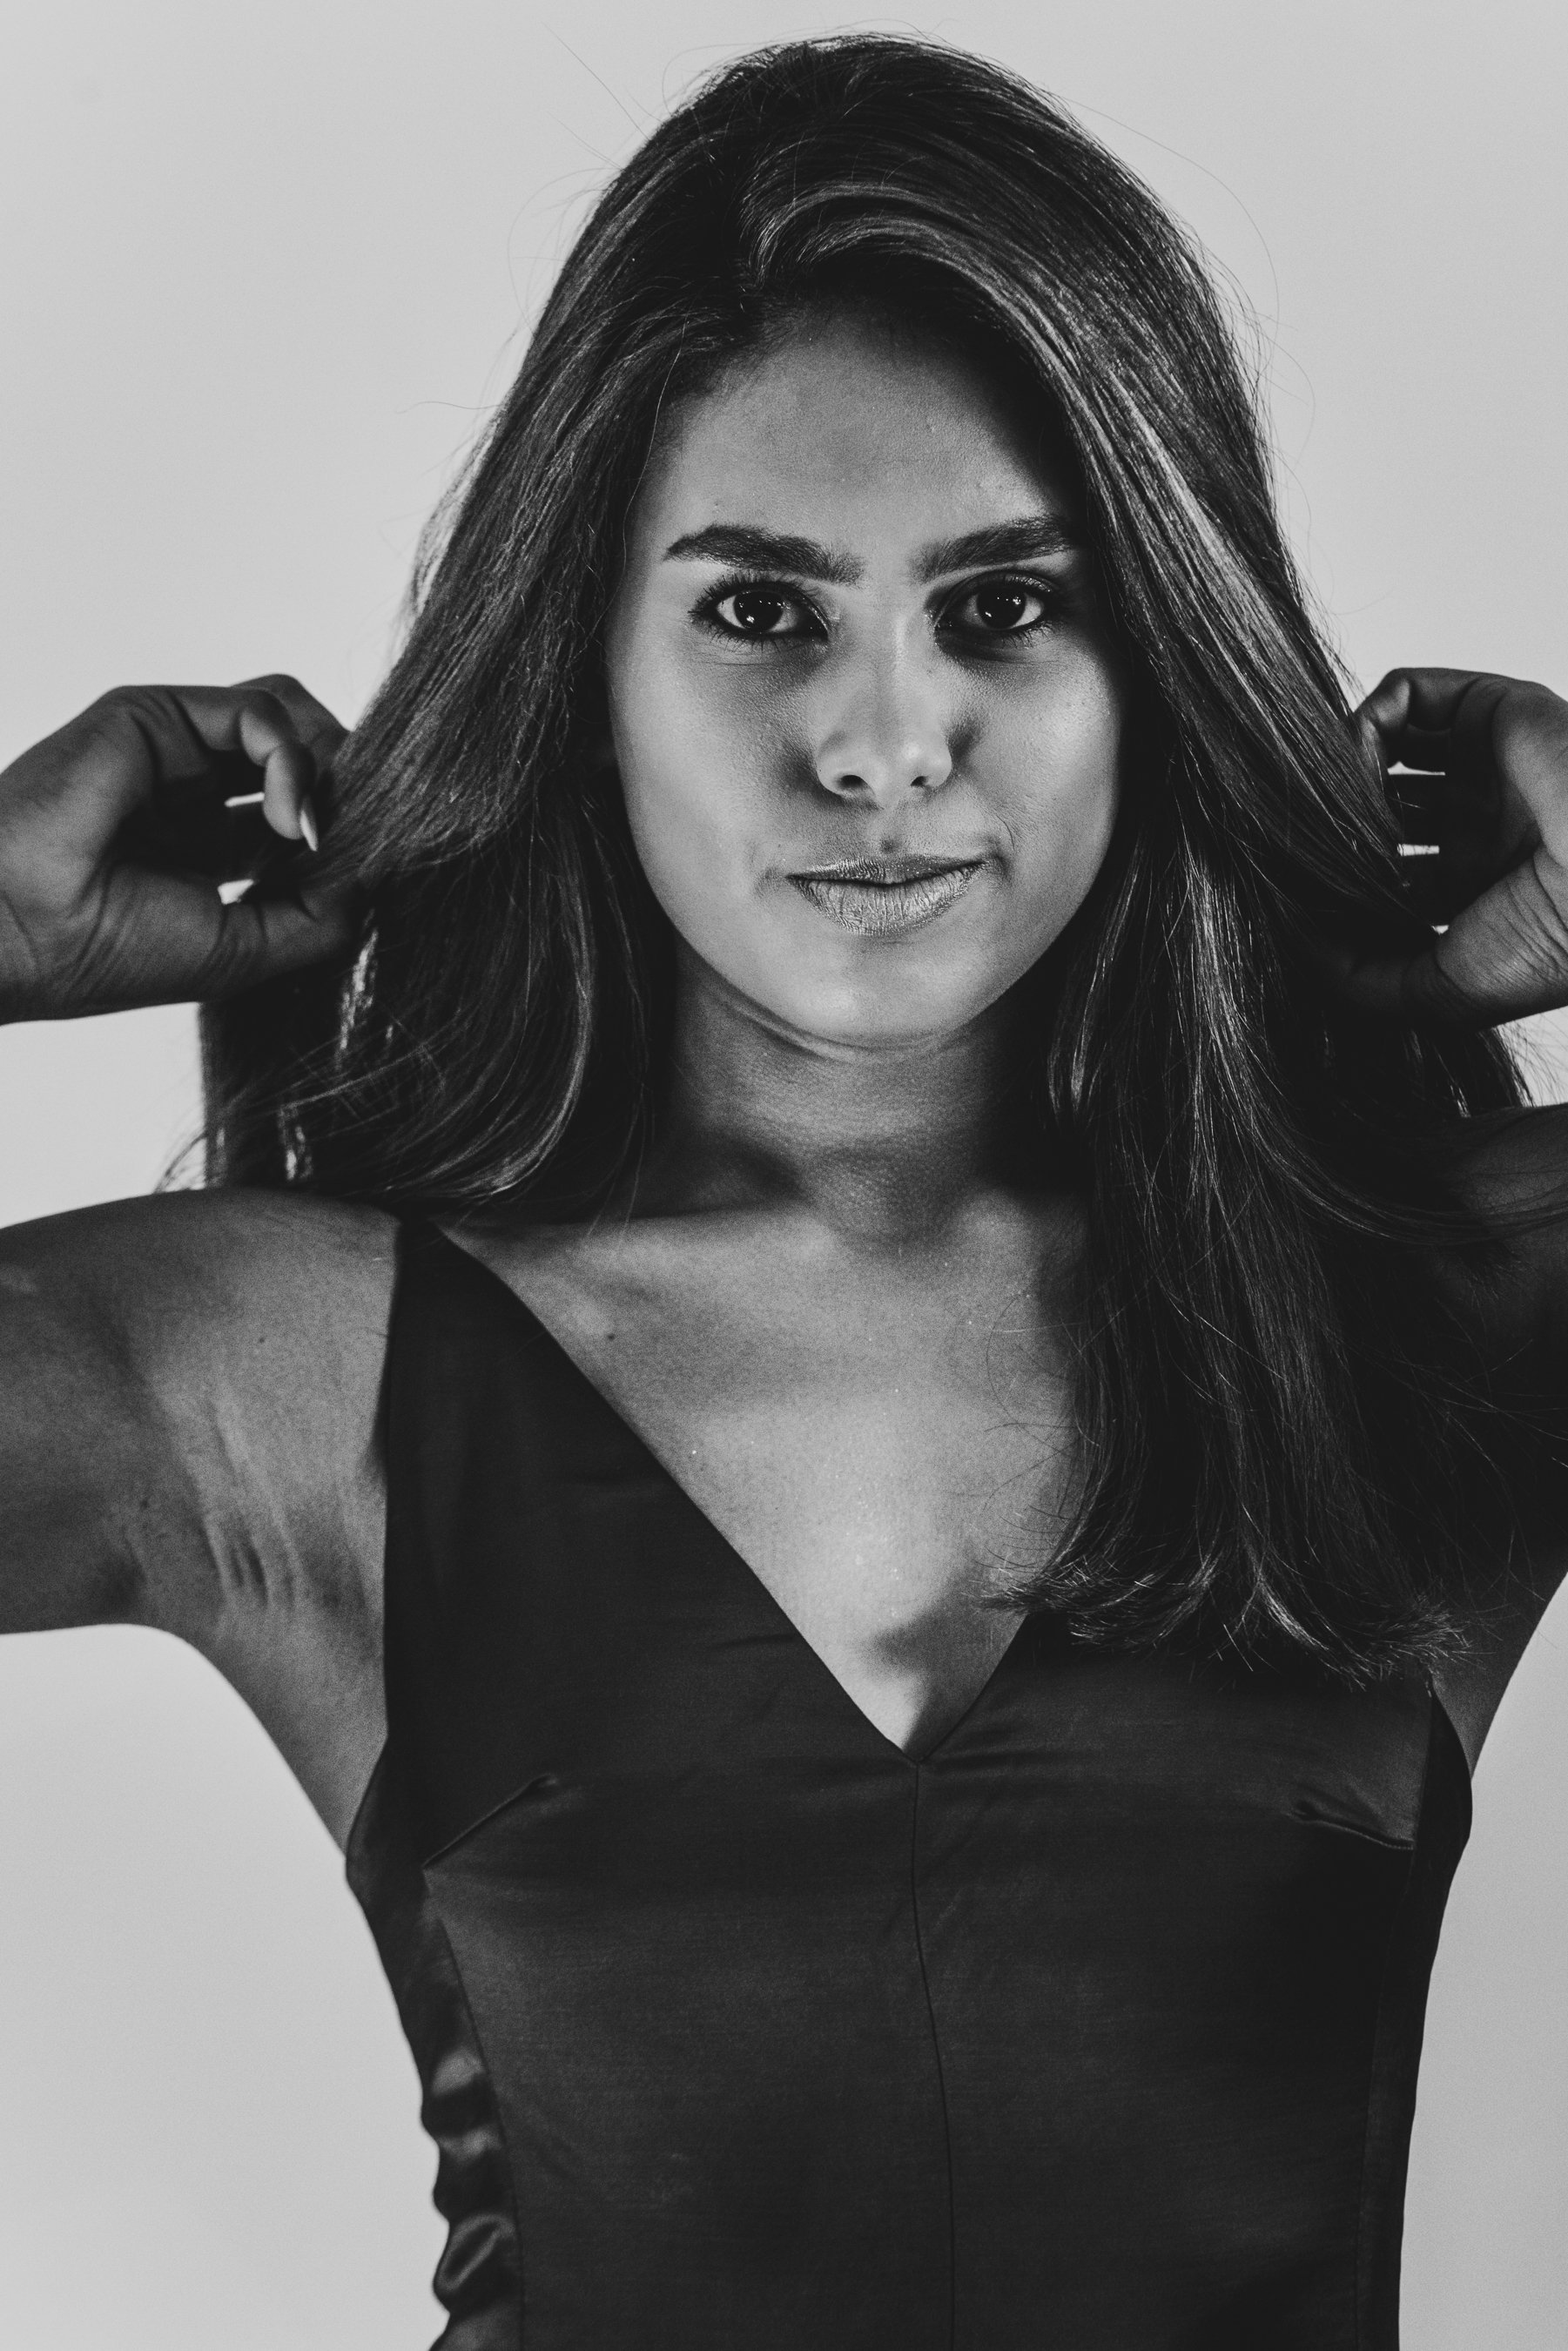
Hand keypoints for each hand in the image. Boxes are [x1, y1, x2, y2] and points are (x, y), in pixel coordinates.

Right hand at [0, 678, 360, 1019]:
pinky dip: (295, 757)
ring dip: (334, 767)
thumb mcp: (247, 950)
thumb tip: (379, 870)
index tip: (379, 869)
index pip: (308, 817)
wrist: (21, 931)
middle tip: (375, 837)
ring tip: (327, 826)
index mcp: (211, 851)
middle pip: (309, 762)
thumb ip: (323, 915)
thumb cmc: (109, 953)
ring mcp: (178, 752)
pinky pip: (261, 710)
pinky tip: (291, 814)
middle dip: (353, 795)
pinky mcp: (160, 715)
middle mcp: (197, 795)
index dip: (351, 834)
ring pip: (293, 720)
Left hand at [1324, 669, 1567, 1024]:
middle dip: (1334, 820)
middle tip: (1300, 837)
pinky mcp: (1490, 711)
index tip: (1295, 887)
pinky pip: (1406, 694)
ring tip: (1324, 799)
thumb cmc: (1552, 945)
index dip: (1335, 875)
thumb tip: (1296, 940)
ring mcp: (1484, 766)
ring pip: (1384, 746)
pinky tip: (1355, 758)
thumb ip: (1362, 981)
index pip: (1380, 868)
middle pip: (1375, 804)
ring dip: (1342, 767)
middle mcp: (1476, 822)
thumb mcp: (1442, 994)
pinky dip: (1367, 719)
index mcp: (1471, 886)